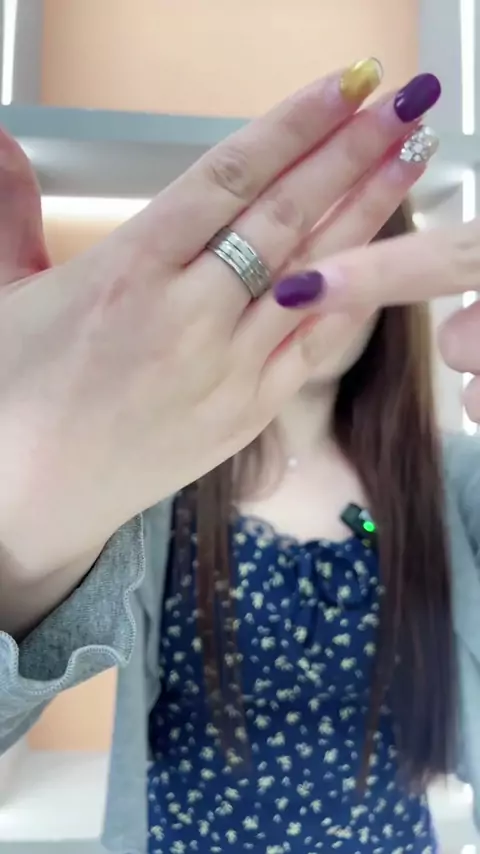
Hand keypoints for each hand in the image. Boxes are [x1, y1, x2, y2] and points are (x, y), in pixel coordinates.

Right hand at [0, 65, 440, 574]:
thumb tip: (1, 142)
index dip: (293, 127)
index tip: (341, 90)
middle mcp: (186, 316)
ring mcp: (224, 370)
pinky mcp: (245, 414)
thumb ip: (11, 212)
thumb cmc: (17, 395)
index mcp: (127, 271)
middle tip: (397, 109)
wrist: (33, 497)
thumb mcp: (7, 293)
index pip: (228, 179)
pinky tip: (379, 260)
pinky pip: (310, 346)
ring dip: (364, 214)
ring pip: (310, 276)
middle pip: (284, 217)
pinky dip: (347, 298)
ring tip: (405, 162)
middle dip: (348, 155)